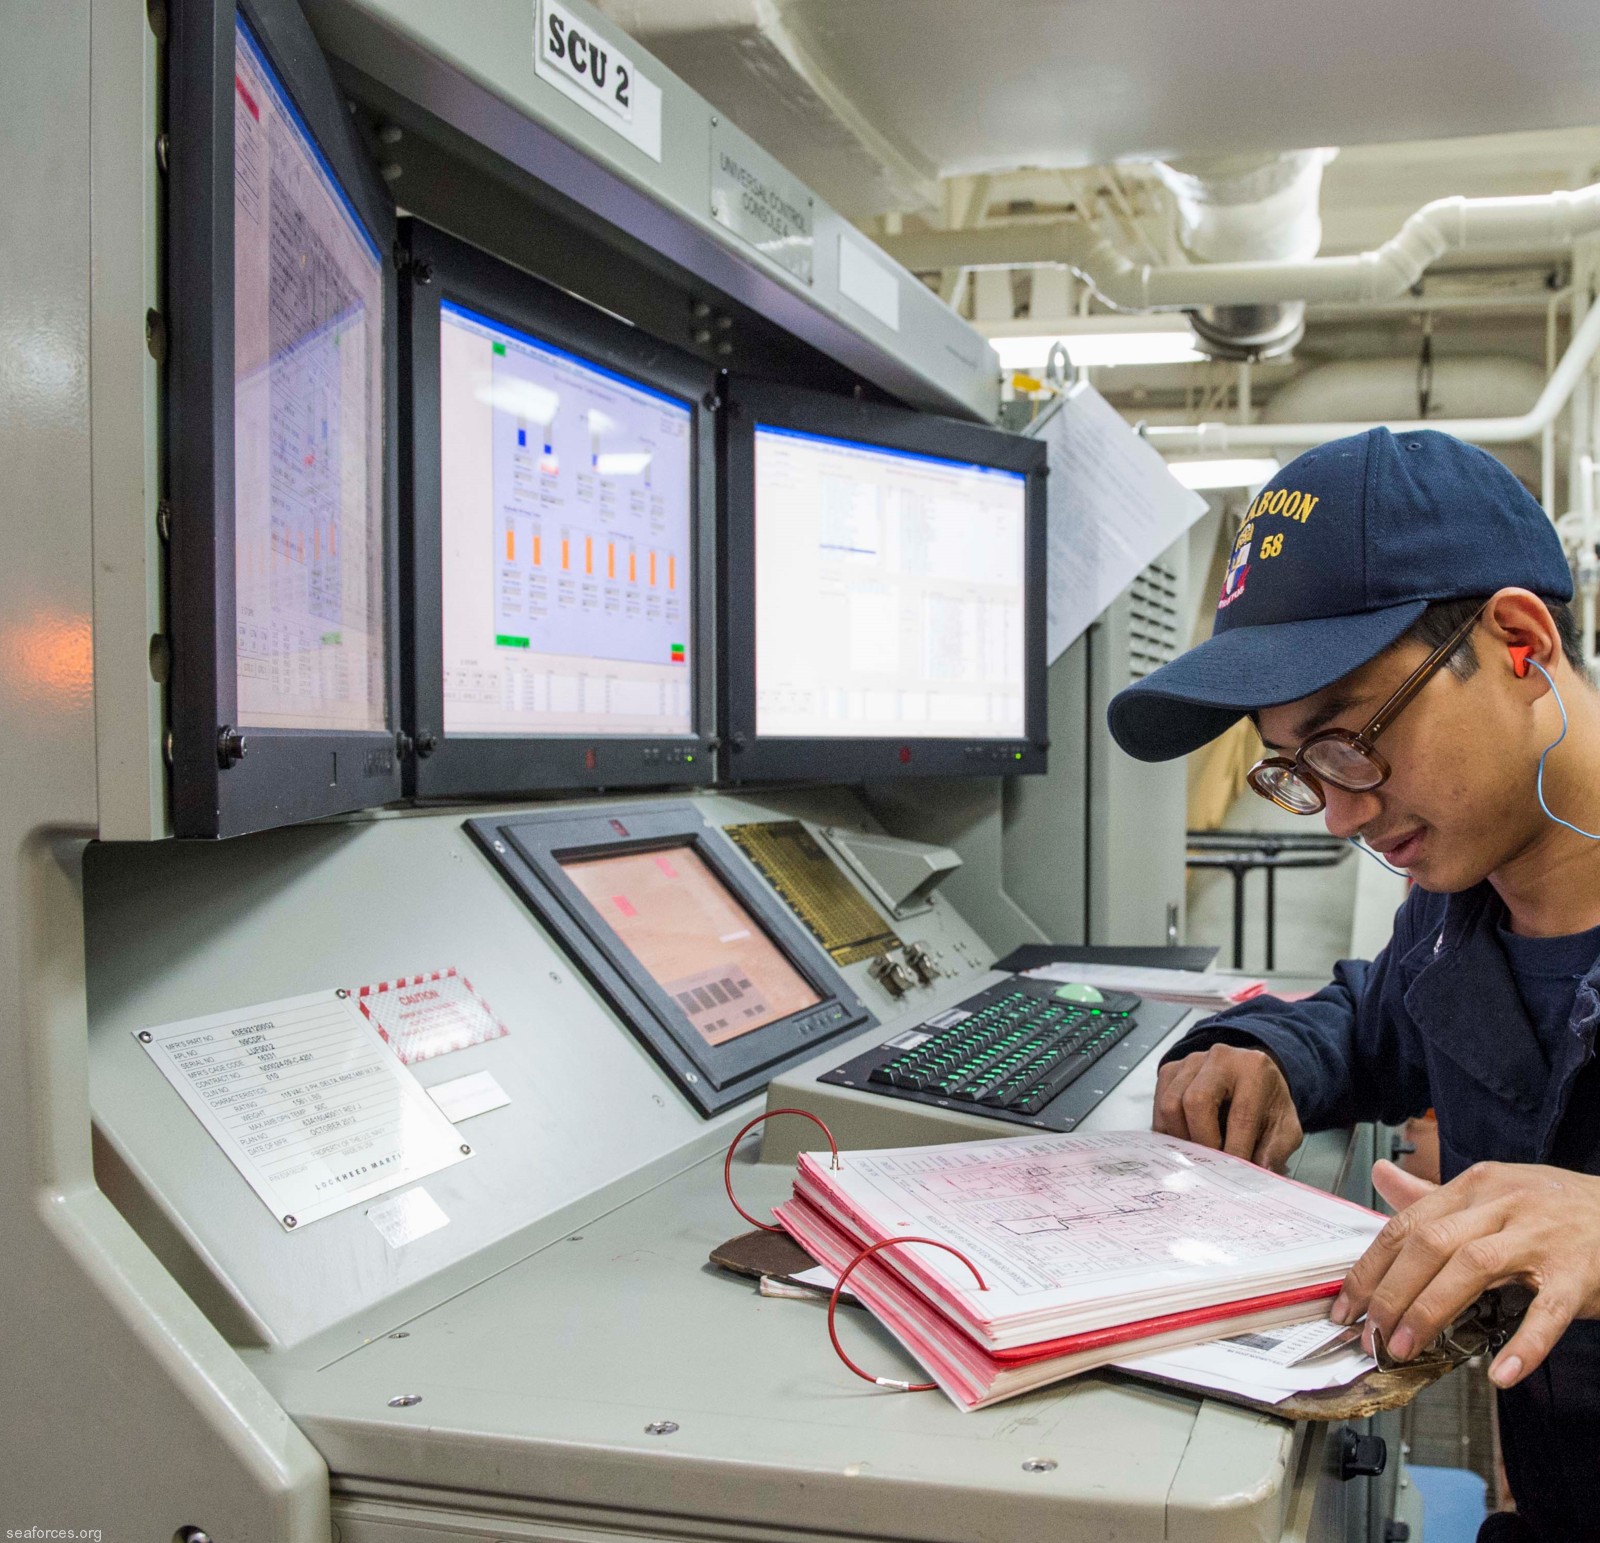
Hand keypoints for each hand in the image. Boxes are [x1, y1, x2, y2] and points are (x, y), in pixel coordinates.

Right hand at [1151, 1043, 1302, 1170]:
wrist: (1251, 1077)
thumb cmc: (1266, 1104)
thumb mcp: (1285, 1127)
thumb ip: (1275, 1151)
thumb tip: (1256, 1172)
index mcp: (1255, 1069)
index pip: (1240, 1114)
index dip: (1235, 1149)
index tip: (1233, 1175)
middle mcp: (1220, 1058)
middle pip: (1195, 1101)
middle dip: (1201, 1141)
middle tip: (1210, 1165)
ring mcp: (1191, 1061)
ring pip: (1170, 1103)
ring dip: (1180, 1137)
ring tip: (1196, 1154)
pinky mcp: (1170, 1069)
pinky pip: (1158, 1104)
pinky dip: (1167, 1130)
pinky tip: (1184, 1141)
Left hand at [1333, 1158, 1599, 1388]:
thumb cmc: (1553, 1205)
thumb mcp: (1491, 1189)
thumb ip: (1432, 1193)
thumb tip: (1380, 1174)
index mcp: (1474, 1186)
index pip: (1406, 1226)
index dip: (1370, 1269)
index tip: (1346, 1307)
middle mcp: (1502, 1204)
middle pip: (1431, 1244)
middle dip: (1392, 1292)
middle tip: (1371, 1334)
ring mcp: (1541, 1237)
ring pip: (1474, 1267)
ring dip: (1433, 1310)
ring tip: (1407, 1347)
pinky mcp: (1579, 1273)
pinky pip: (1549, 1312)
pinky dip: (1525, 1344)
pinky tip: (1502, 1374)